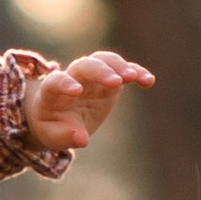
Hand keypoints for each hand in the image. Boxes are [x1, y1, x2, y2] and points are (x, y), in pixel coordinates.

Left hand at [21, 49, 153, 153]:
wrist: (58, 115)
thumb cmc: (52, 126)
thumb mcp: (51, 135)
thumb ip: (64, 136)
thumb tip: (82, 139)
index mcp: (52, 91)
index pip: (56, 81)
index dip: (65, 83)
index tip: (77, 92)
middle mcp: (73, 78)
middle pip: (85, 65)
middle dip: (100, 71)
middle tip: (116, 81)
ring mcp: (92, 77)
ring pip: (104, 60)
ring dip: (119, 65)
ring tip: (133, 76)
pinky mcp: (109, 81)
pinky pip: (123, 70)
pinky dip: (136, 72)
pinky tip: (148, 80)